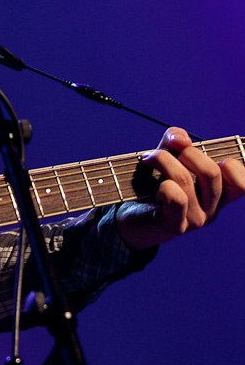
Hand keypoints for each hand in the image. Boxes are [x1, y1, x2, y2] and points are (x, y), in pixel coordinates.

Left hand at [116, 126, 244, 250]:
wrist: (131, 214)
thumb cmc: (152, 182)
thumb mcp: (167, 153)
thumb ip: (176, 139)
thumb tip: (183, 140)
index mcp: (218, 192)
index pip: (242, 182)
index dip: (232, 165)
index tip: (209, 158)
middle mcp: (212, 208)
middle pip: (211, 171)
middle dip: (186, 152)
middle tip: (167, 152)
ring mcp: (196, 219)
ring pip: (185, 179)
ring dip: (162, 160)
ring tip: (149, 160)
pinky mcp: (176, 225)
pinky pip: (175, 197)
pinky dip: (161, 184)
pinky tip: (155, 188)